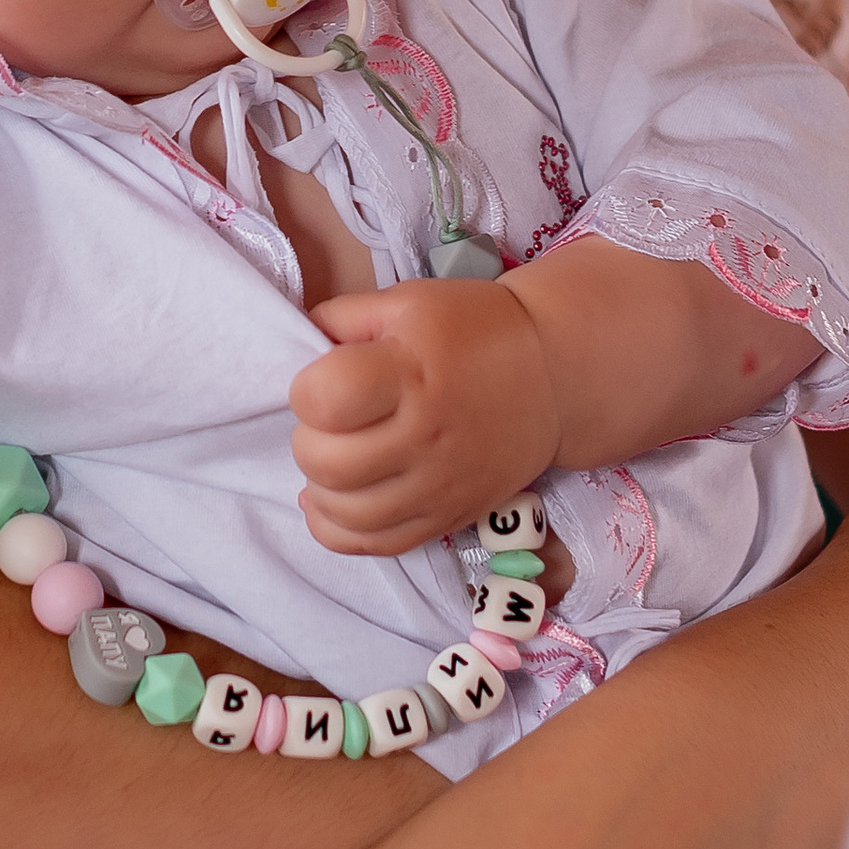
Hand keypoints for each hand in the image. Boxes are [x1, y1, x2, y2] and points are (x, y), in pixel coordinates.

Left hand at [290, 280, 549, 554]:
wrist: (552, 376)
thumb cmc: (473, 330)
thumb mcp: (406, 302)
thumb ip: (342, 319)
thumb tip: (296, 346)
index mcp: (412, 372)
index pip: (324, 399)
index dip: (308, 389)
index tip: (327, 379)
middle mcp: (425, 436)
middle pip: (325, 462)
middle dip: (309, 438)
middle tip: (332, 421)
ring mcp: (438, 486)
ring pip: (345, 512)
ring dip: (321, 485)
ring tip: (338, 456)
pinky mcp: (447, 519)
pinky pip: (375, 545)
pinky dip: (338, 529)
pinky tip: (336, 500)